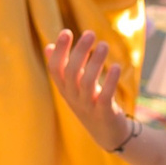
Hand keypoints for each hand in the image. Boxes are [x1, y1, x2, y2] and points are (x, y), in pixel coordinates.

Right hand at [45, 28, 138, 149]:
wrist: (107, 133)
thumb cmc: (89, 103)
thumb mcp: (73, 87)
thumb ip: (63, 68)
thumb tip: (48, 46)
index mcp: (64, 88)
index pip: (55, 68)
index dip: (59, 50)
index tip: (67, 31)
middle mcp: (72, 97)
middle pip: (71, 72)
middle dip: (80, 51)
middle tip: (90, 33)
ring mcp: (87, 106)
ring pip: (87, 82)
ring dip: (96, 62)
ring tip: (104, 45)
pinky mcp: (104, 113)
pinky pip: (105, 96)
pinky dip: (110, 81)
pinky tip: (117, 67)